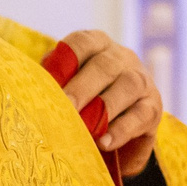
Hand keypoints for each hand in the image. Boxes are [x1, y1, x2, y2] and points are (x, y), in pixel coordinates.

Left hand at [60, 29, 163, 176]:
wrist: (117, 131)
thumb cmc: (84, 102)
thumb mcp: (67, 87)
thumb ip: (54, 83)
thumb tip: (33, 90)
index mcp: (96, 45)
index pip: (82, 43)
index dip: (66, 59)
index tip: (50, 82)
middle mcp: (121, 57)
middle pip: (105, 65)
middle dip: (83, 87)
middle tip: (65, 107)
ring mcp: (142, 80)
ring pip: (128, 86)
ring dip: (105, 107)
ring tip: (85, 128)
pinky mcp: (154, 107)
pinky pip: (142, 115)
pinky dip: (122, 129)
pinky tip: (104, 142)